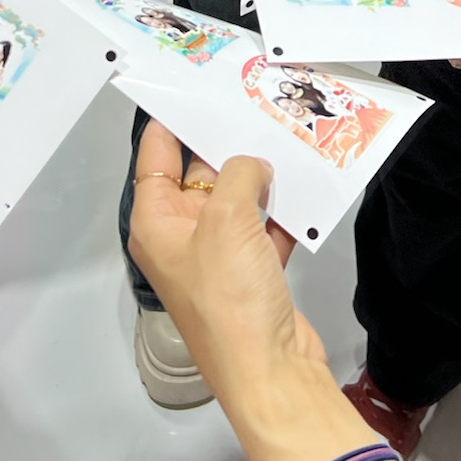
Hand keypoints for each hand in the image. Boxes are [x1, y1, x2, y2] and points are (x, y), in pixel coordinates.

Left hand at [128, 122, 322, 401]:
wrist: (272, 372)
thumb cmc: (231, 300)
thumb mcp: (227, 221)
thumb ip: (239, 175)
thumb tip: (253, 165)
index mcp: (156, 224)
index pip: (155, 159)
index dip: (171, 123)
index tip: (191, 88)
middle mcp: (181, 238)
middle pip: (199, 175)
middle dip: (225, 145)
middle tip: (253, 104)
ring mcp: (219, 258)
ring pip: (237, 200)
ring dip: (261, 177)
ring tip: (287, 136)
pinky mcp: (254, 274)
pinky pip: (266, 228)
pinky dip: (283, 212)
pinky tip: (306, 187)